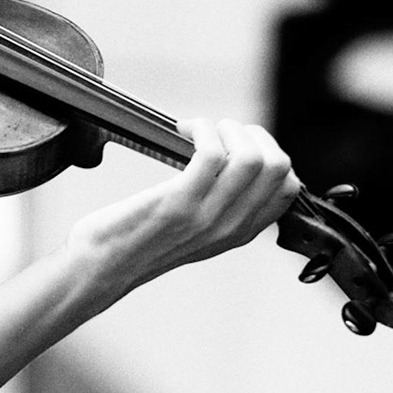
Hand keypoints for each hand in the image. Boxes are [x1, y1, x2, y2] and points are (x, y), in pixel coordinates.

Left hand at [67, 118, 299, 305]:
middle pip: (278, 167)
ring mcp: (207, 216)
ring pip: (252, 158)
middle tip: (220, 131)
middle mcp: (231, 227)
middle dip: (252, 134)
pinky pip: (211, 153)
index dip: (269, 152)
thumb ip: (221, 207)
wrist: (103, 265)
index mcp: (240, 232)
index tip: (237, 142)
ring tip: (200, 130)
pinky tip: (183, 130)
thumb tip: (232, 161)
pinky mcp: (178, 203)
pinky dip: (202, 129)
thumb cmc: (138, 239)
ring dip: (228, 128)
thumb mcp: (195, 231)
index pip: (289, 187)